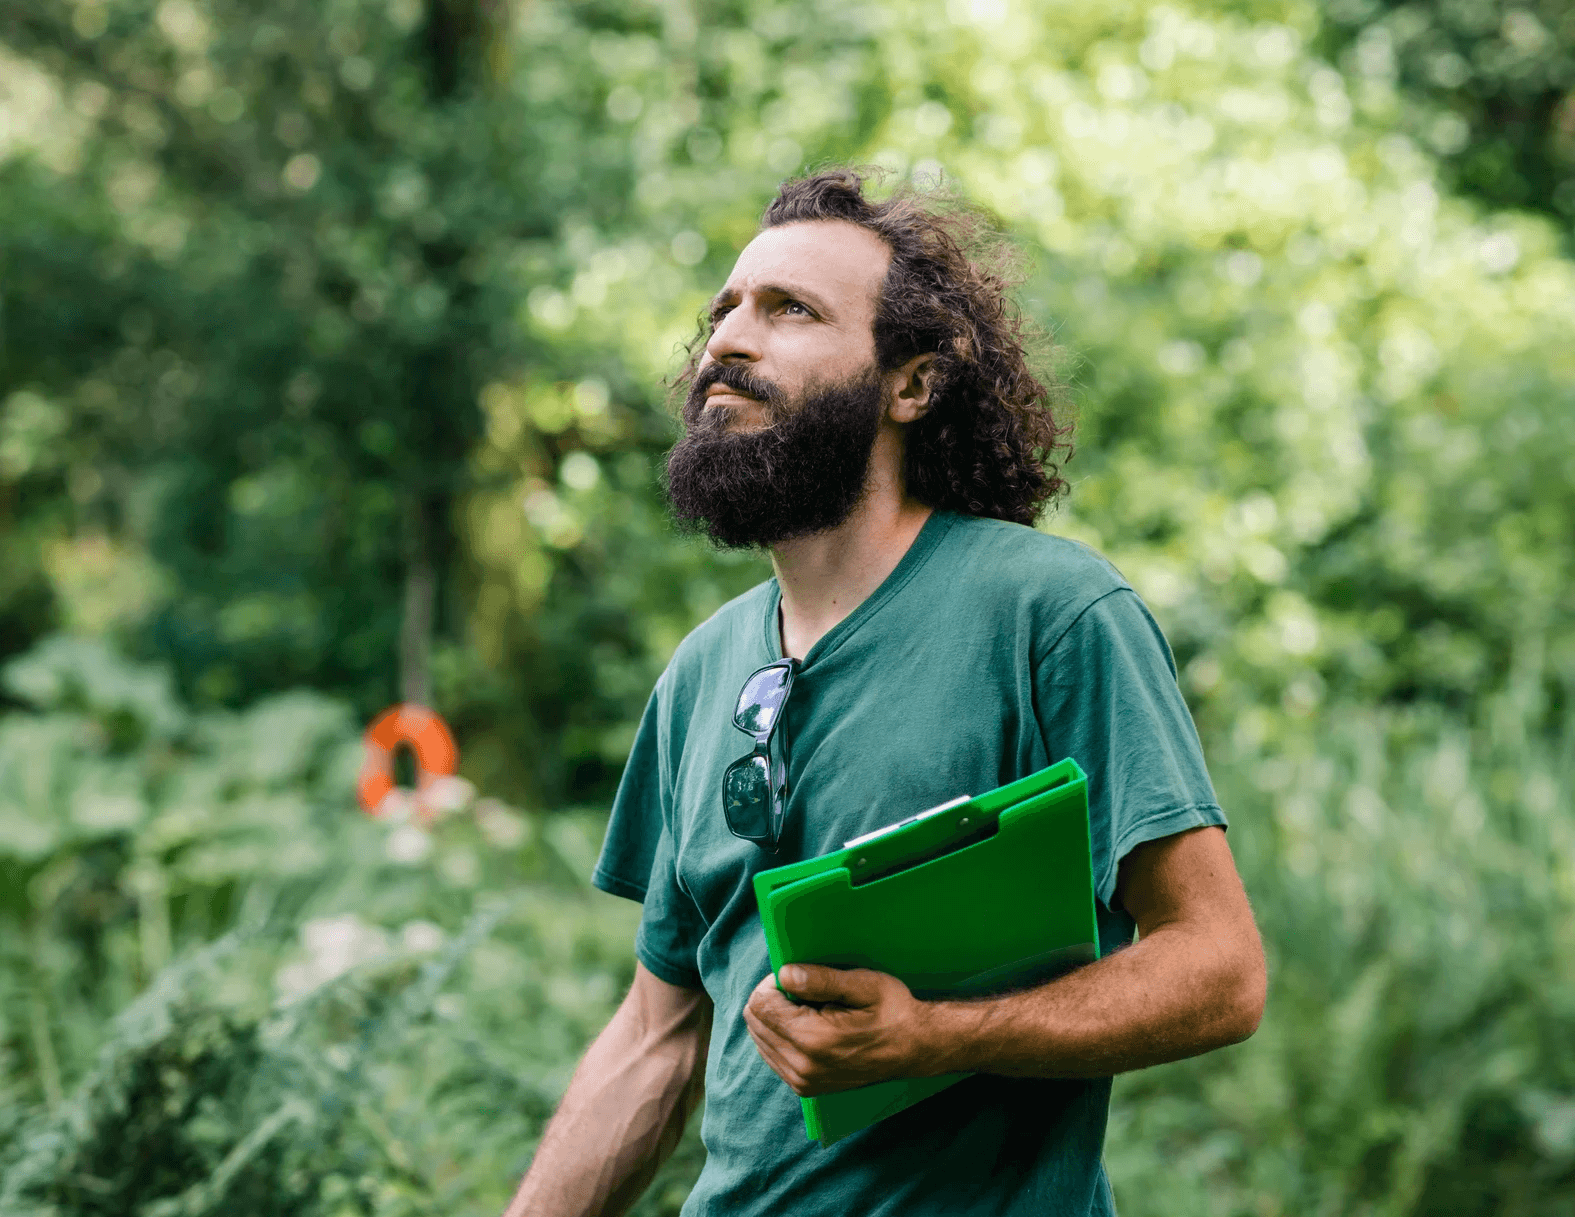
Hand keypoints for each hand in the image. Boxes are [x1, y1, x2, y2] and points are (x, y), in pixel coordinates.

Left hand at [742, 965, 936, 1095]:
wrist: (915, 1049)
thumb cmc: (892, 1011)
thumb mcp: (864, 984)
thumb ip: (821, 979)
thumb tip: (784, 974)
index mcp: (813, 1040)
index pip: (760, 1004)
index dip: (774, 982)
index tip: (799, 977)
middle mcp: (802, 1067)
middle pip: (754, 1021)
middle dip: (772, 999)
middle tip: (804, 991)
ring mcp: (801, 1081)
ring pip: (759, 1037)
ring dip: (775, 1017)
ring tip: (810, 1010)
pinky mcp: (804, 1087)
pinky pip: (771, 1053)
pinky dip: (781, 1034)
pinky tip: (808, 1026)